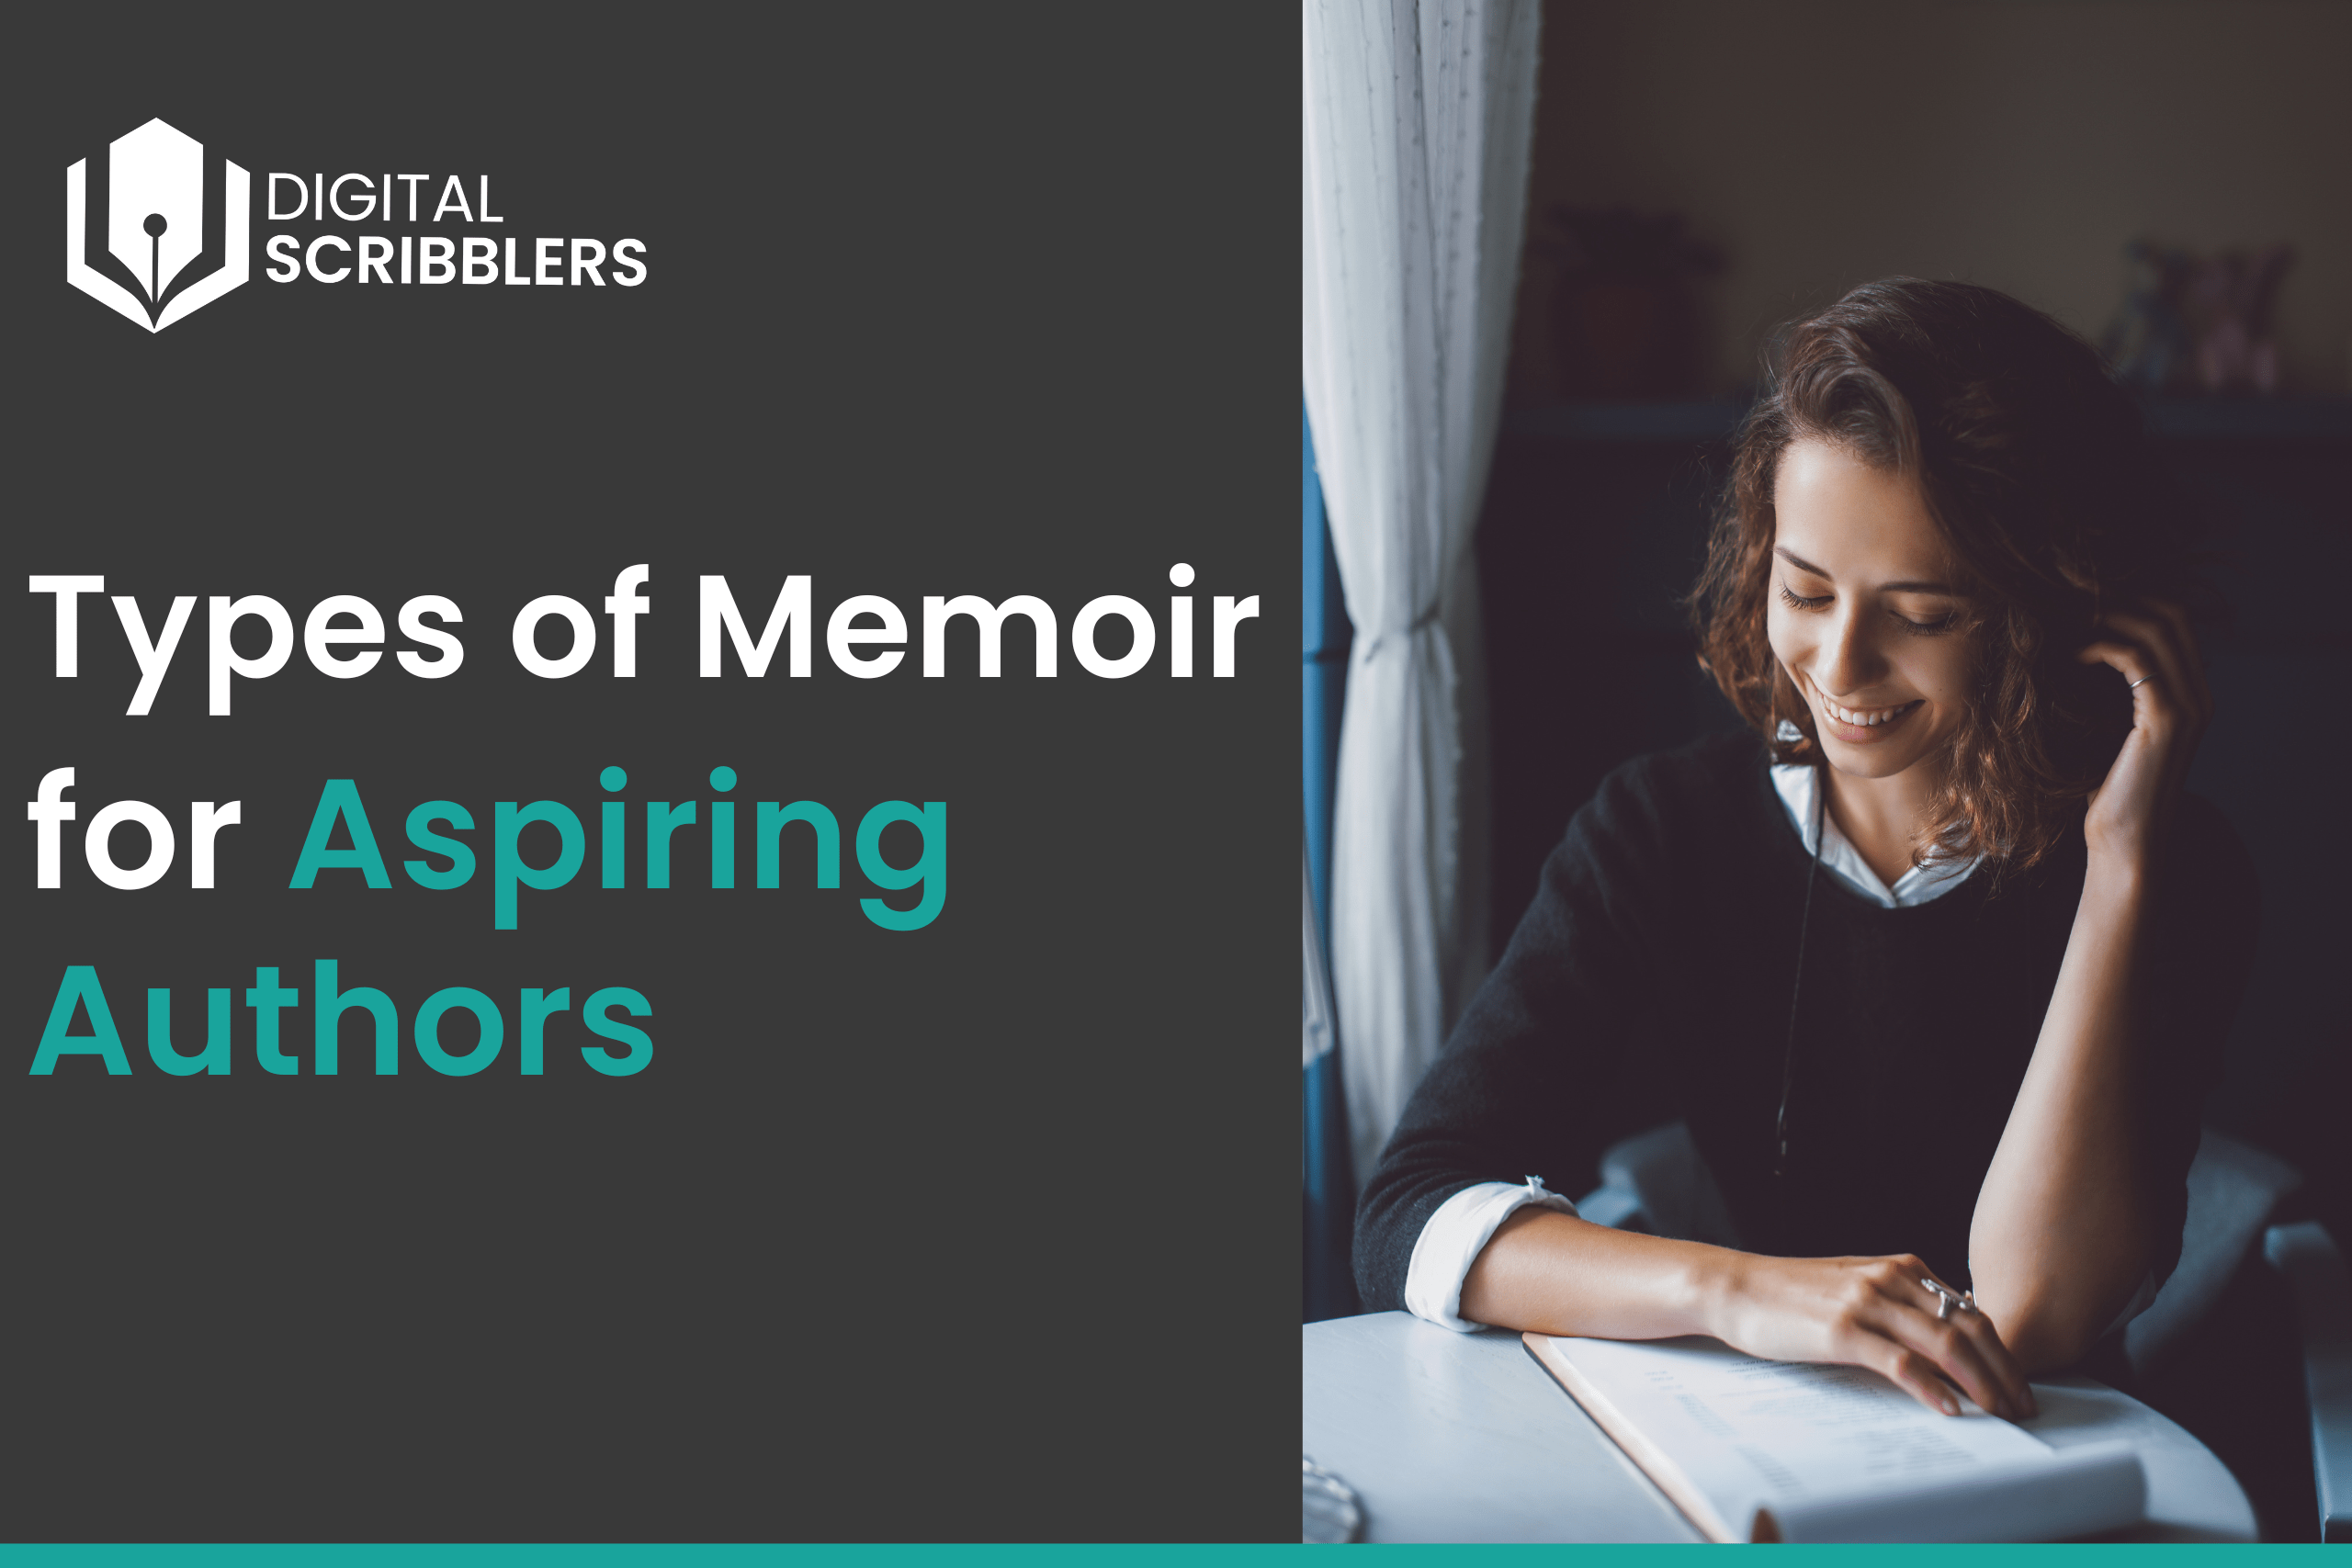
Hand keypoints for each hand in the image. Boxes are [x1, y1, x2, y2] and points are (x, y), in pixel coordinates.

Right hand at [1704, 1251, 2037, 1419]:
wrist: (1736, 1287)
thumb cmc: (1792, 1294)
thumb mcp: (1856, 1287)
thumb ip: (1901, 1303)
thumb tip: (1947, 1335)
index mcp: (1899, 1268)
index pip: (1971, 1311)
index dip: (2003, 1351)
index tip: (2018, 1385)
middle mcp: (1889, 1279)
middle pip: (1969, 1327)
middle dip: (2004, 1371)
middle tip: (2022, 1407)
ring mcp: (1866, 1303)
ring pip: (1944, 1344)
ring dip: (1981, 1384)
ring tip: (2000, 1414)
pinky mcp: (1842, 1331)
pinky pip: (1900, 1362)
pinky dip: (1931, 1387)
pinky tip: (1949, 1409)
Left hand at [2076, 601, 2212, 865]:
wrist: (2123, 841)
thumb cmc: (2109, 791)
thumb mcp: (2112, 733)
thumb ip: (2112, 697)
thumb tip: (2072, 655)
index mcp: (2193, 696)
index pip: (2177, 623)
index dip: (2136, 601)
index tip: (2088, 599)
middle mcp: (2200, 696)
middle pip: (2174, 615)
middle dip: (2125, 597)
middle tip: (2077, 599)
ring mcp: (2189, 706)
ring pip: (2159, 629)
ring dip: (2111, 615)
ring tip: (2070, 618)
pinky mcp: (2164, 719)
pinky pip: (2136, 659)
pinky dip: (2102, 645)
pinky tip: (2073, 652)